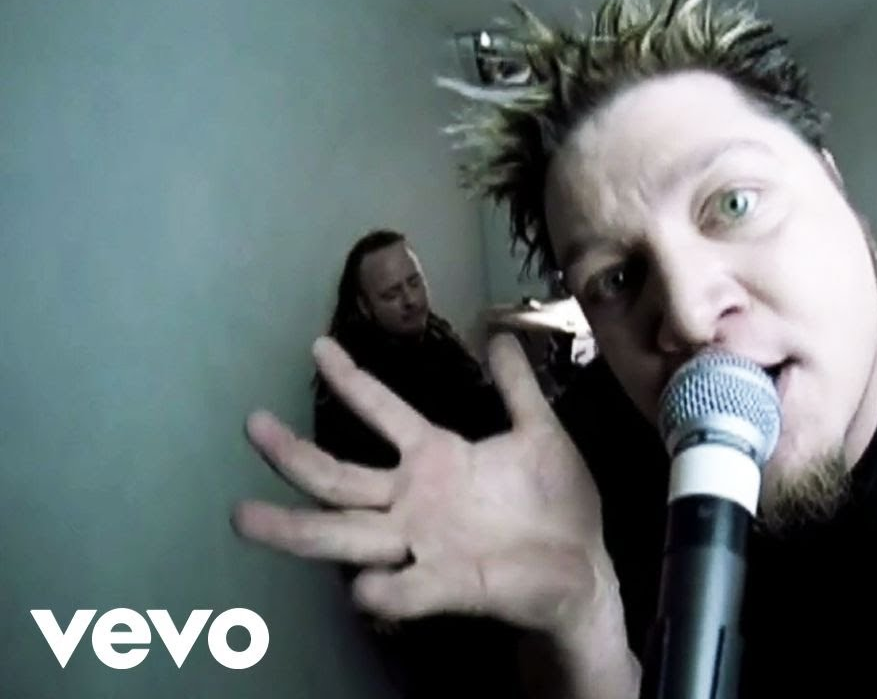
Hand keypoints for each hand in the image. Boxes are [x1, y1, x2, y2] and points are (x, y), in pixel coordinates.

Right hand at [232, 334, 609, 636]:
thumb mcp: (541, 434)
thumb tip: (502, 334)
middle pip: (340, 478)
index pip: (382, 413)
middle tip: (251, 424)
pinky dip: (383, 591)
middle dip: (293, 455)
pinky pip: (405, 591)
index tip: (318, 346)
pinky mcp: (448, 586)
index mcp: (437, 459)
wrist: (584, 567)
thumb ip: (518, 389)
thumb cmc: (556, 503)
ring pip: (346, 536)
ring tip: (243, 516)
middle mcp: (415, 501)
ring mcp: (424, 545)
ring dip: (295, 530)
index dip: (352, 380)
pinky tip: (361, 588)